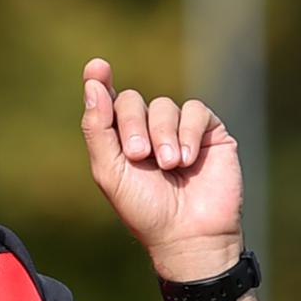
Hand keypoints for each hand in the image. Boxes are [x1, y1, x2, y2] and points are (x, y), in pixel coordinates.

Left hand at [79, 56, 244, 279]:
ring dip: (163, 136)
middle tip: (140, 156)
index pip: (107, 103)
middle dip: (133, 126)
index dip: (100, 82)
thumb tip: (92, 83)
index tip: (96, 67)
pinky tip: (188, 160)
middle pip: (131, 101)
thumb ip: (98, 129)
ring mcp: (178, 129)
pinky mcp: (209, 131)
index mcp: (119, 142)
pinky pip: (195, 111)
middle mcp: (147, 131)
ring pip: (164, 105)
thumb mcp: (110, 172)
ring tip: (170, 166)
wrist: (188, 233)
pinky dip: (189, 134)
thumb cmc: (145, 209)